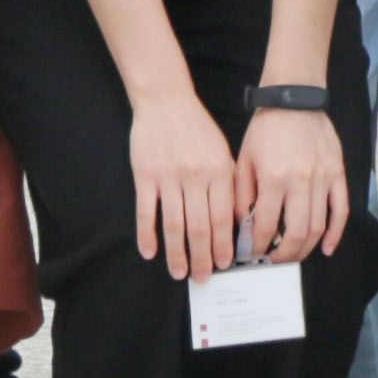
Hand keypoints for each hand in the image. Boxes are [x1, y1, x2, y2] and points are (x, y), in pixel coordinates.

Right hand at [123, 86, 244, 281]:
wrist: (166, 100)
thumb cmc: (197, 128)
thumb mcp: (222, 152)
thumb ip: (228, 184)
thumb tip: (232, 223)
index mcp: (219, 171)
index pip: (223, 217)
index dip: (223, 244)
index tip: (223, 263)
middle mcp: (195, 176)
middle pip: (199, 227)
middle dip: (202, 257)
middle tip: (201, 277)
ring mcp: (168, 176)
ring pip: (173, 225)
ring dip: (176, 253)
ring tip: (179, 272)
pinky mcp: (145, 175)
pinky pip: (146, 212)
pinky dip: (147, 235)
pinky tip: (150, 252)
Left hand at [236, 99, 347, 266]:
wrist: (294, 99)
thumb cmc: (266, 128)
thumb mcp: (244, 160)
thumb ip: (242, 195)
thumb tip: (243, 227)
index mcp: (274, 178)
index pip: (266, 226)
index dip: (257, 247)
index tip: (251, 255)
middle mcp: (301, 181)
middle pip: (296, 234)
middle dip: (282, 255)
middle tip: (272, 261)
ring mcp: (323, 178)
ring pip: (318, 227)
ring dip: (305, 248)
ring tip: (292, 254)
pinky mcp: (338, 174)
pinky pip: (341, 210)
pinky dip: (335, 233)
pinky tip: (326, 248)